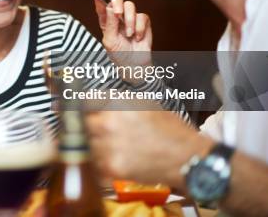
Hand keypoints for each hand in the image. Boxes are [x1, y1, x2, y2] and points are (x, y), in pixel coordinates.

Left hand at [85, 111, 212, 189]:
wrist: (186, 158)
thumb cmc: (169, 129)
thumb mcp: (144, 103)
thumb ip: (118, 101)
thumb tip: (100, 99)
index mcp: (115, 104)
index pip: (85, 101)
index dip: (85, 105)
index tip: (85, 109)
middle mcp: (108, 123)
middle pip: (81, 123)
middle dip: (87, 125)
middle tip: (96, 129)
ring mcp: (107, 147)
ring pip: (85, 143)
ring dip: (91, 144)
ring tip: (106, 145)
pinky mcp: (111, 167)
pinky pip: (93, 163)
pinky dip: (98, 162)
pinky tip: (110, 158)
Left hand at [94, 0, 151, 52]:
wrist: (135, 63)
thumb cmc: (119, 54)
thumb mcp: (110, 40)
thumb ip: (110, 23)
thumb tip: (110, 7)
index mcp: (106, 21)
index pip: (102, 7)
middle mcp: (117, 18)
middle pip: (117, 0)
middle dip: (118, 5)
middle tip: (118, 14)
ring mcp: (130, 18)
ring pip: (130, 6)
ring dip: (130, 20)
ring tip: (129, 35)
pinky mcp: (143, 22)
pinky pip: (142, 16)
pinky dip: (140, 28)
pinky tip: (137, 37)